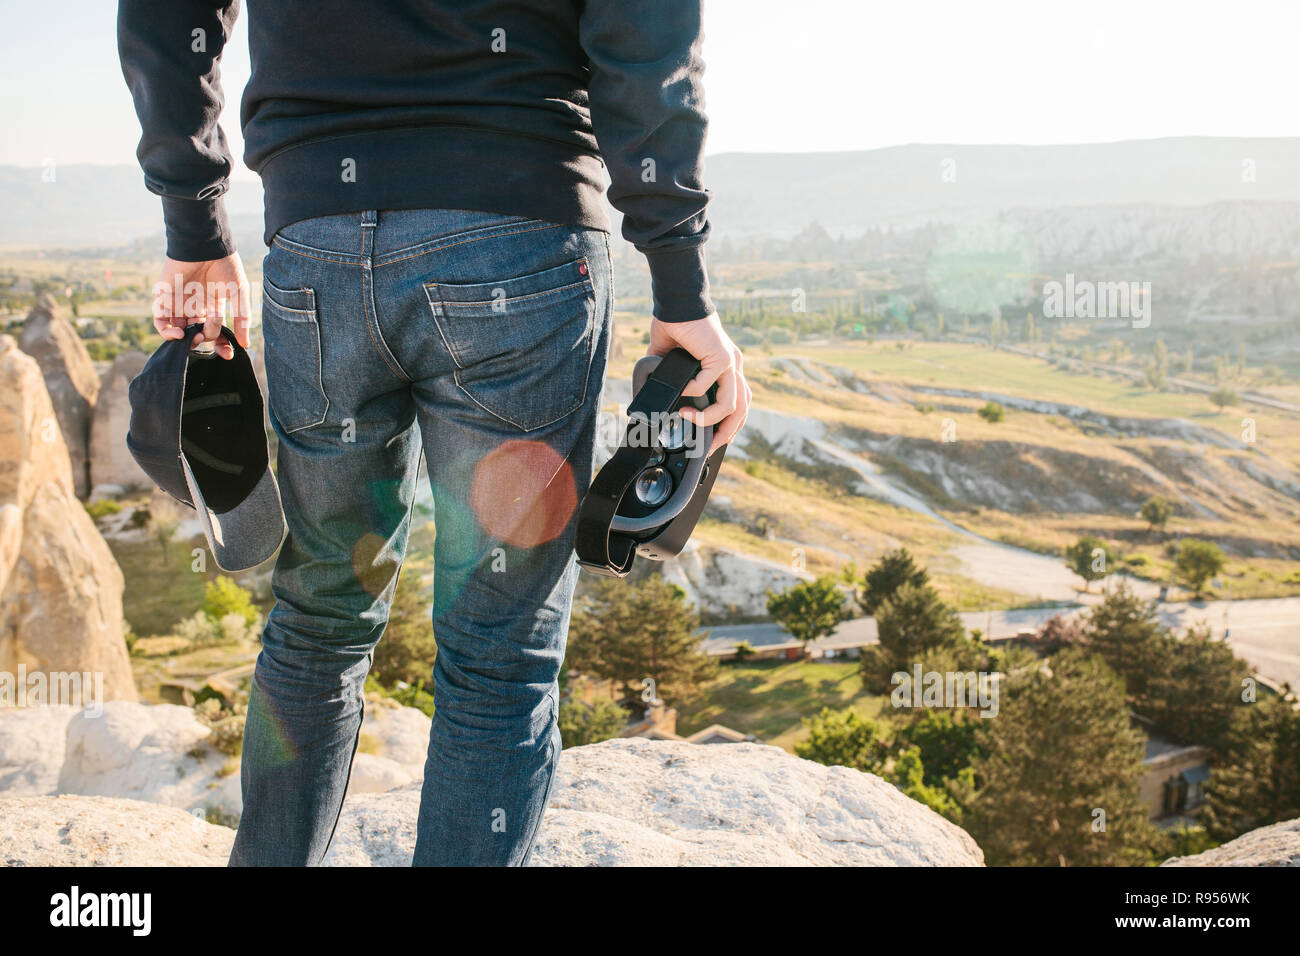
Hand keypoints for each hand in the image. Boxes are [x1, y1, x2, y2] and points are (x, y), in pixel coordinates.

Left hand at [151, 252, 250, 359]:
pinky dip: (166, 331)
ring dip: (187, 339)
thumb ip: (242, 319)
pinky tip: (179, 334)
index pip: (215, 331)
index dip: (222, 344)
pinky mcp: (164, 298)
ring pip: (179, 330)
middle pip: (198, 333)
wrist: (204, 245)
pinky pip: (161, 321)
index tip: (229, 353)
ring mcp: (179, 303)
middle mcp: (195, 306)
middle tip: (210, 339)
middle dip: (206, 341)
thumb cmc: (224, 265)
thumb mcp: (239, 293)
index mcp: (212, 305)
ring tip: (195, 337)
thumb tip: (245, 344)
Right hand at [648, 313, 750, 454]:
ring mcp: (730, 361)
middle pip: (742, 409)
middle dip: (727, 433)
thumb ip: (670, 378)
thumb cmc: (675, 325)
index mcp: (727, 366)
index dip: (730, 424)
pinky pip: (707, 384)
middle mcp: (734, 365)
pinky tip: (682, 391)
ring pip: (731, 404)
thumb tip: (653, 396)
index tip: (714, 439)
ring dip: (709, 418)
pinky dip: (693, 392)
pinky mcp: (720, 355)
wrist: (676, 301)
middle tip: (710, 446)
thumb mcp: (672, 360)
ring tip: (689, 418)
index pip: (740, 402)